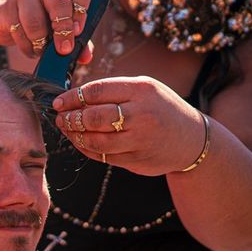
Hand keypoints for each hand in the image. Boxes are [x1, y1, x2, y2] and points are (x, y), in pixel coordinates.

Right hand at [0, 0, 93, 62]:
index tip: (78, 32)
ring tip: (42, 50)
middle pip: (59, 2)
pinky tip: (29, 48)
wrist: (2, 17)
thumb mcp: (58, 27)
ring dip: (40, 43)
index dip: (82, 11)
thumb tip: (86, 57)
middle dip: (63, 29)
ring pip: (36, 21)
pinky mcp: (5, 5)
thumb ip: (75, 40)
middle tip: (64, 49)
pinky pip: (18, 31)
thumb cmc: (38, 21)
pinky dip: (26, 46)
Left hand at [52, 77, 207, 175]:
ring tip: (66, 129)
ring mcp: (140, 140)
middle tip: (60, 117)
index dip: (72, 97)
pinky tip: (80, 141)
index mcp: (142, 91)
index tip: (59, 102)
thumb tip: (74, 97)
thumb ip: (114, 91)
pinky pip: (103, 156)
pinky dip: (86, 148)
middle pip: (93, 117)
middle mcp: (141, 115)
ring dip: (74, 136)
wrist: (192, 140)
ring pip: (95, 140)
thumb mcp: (145, 89)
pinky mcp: (136, 160)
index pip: (97, 91)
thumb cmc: (161, 108)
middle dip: (70, 118)